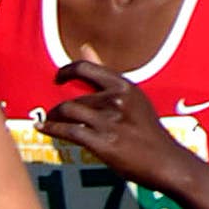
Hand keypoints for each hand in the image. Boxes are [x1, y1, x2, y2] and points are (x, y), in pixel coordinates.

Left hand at [40, 54, 187, 188]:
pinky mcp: (102, 142)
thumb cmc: (147, 130)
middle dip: (58, 108)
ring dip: (52, 117)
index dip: (67, 71)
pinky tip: (42, 128)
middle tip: (51, 113)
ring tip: (47, 121)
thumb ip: (105, 75)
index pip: (87, 68)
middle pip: (74, 98)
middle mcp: (117, 100)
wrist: (166, 161)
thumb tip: (84, 47)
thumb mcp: (133, 97)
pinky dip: (51, 129)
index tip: (57, 78)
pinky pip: (68, 131)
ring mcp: (110, 121)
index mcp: (126, 86)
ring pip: (67, 112)